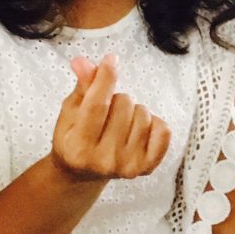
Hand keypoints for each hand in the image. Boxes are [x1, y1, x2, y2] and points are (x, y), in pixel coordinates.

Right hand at [50, 54, 171, 183]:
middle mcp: (104, 160)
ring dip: (133, 111)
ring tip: (119, 123)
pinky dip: (153, 123)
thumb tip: (83, 62)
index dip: (105, 78)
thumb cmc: (75, 138)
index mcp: (78, 147)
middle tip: (107, 113)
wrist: (83, 173)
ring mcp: (127, 166)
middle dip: (116, 98)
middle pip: (123, 104)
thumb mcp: (71, 112)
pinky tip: (138, 130)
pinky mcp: (147, 167)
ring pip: (143, 113)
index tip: (111, 60)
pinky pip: (163, 130)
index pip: (97, 105)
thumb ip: (82, 87)